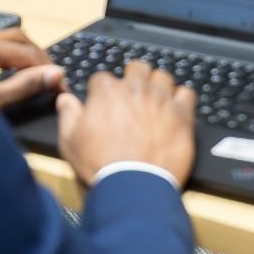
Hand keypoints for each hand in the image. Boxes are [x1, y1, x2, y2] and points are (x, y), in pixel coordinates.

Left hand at [0, 29, 64, 108]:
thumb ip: (25, 86)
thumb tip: (56, 74)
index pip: (28, 52)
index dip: (48, 68)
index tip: (61, 86)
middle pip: (17, 37)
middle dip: (36, 55)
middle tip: (49, 76)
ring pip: (1, 41)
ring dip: (19, 55)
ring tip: (31, 76)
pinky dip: (3, 59)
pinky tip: (4, 76)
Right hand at [56, 59, 197, 187]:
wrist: (133, 186)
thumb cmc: (99, 164)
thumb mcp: (70, 142)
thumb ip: (68, 115)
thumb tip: (65, 99)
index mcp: (107, 92)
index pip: (102, 78)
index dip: (101, 91)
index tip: (103, 103)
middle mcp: (136, 88)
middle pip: (137, 68)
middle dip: (133, 77)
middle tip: (132, 96)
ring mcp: (161, 99)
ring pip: (163, 77)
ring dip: (158, 86)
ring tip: (155, 102)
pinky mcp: (182, 114)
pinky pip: (187, 94)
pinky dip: (182, 100)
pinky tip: (176, 110)